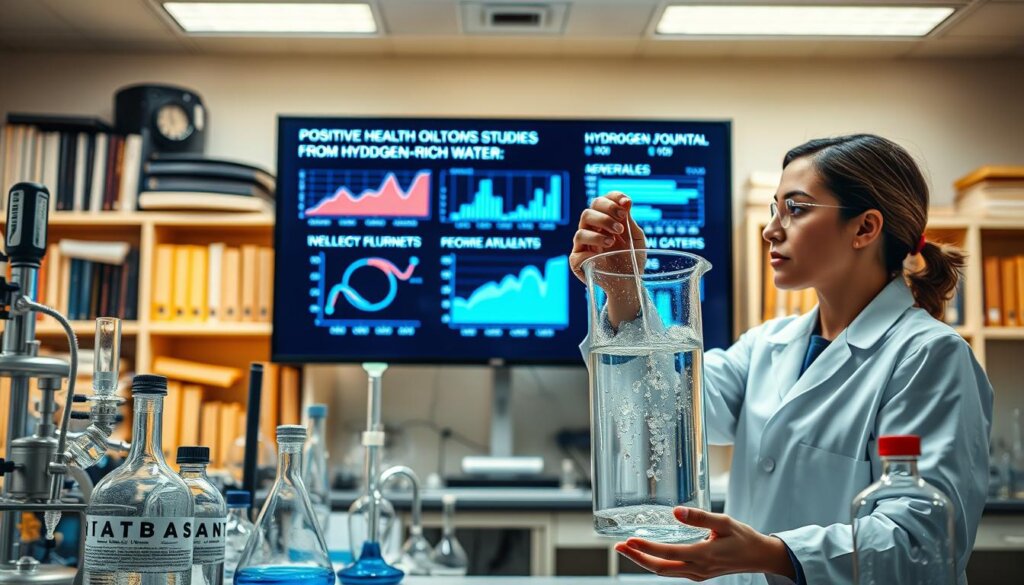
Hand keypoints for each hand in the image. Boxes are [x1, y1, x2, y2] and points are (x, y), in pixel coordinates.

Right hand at [570, 192, 647, 326]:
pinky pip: (579, 246)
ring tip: (613, 241)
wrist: (628, 285)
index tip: (627, 203)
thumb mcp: (636, 239)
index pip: (603, 201)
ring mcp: (583, 244)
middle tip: (621, 224)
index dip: (613, 198)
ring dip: (600, 229)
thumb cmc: (632, 261)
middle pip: (591, 209)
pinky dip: (592, 245)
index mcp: (605, 221)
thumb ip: (629, 221)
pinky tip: (604, 252)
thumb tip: (626, 202)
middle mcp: (592, 229)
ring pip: (583, 226)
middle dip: (607, 212)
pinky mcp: (577, 259)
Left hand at [614, 507, 795, 580]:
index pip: (667, 553)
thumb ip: (699, 516)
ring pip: (664, 572)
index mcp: (703, 555)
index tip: (629, 541)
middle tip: (618, 547)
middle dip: (637, 558)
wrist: (759, 556)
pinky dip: (657, 563)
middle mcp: (698, 569)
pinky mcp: (698, 574)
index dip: (646, 548)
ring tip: (627, 550)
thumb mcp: (724, 522)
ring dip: (644, 562)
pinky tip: (648, 554)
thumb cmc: (743, 537)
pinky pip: (672, 571)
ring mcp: (697, 574)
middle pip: (659, 568)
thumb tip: (676, 511)